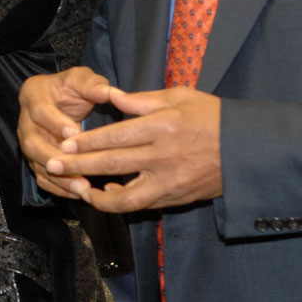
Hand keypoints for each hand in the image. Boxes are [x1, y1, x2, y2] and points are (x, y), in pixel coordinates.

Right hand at [17, 67, 114, 199]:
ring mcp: (28, 143)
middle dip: (54, 158)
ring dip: (59, 178)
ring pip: (36, 164)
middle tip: (78, 167)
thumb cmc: (70, 88)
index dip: (56, 123)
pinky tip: (78, 194)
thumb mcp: (81, 78)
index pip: (41, 112)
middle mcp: (25, 122)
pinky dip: (58, 188)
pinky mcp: (35, 159)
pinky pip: (42, 177)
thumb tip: (110, 93)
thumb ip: (93, 84)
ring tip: (82, 188)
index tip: (76, 133)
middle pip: (32, 143)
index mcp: (33, 96)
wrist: (59, 100)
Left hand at [45, 86, 223, 212]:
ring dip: (96, 195)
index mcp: (163, 126)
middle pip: (112, 164)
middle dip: (78, 166)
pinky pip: (141, 205)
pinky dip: (120, 203)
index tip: (64, 143)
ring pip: (125, 197)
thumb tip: (111, 97)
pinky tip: (105, 195)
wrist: (248, 149)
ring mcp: (170, 181)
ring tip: (76, 189)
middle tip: (53, 166)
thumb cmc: (212, 116)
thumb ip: (142, 100)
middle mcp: (163, 156)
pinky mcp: (175, 198)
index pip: (115, 136)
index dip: (86, 142)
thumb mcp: (179, 96)